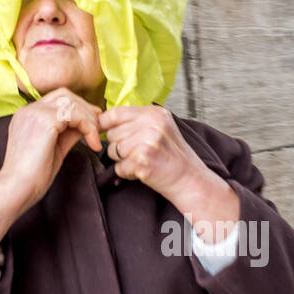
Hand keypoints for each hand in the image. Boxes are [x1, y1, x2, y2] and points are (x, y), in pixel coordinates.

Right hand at [0, 87, 102, 210]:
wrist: (17, 188)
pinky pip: (74, 114)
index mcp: (27, 116)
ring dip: (89, 119)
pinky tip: (92, 143)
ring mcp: (35, 113)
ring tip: (95, 138)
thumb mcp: (55, 148)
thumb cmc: (33, 176)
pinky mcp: (44, 121)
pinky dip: (88, 126)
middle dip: (86, 109)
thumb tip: (87, 125)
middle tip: (99, 126)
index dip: (78, 108)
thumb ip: (69, 133)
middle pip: (65, 95)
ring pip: (71, 102)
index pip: (57, 100)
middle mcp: (29, 110)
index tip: (93, 122)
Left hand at [99, 105, 240, 229]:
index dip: (104, 124)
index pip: (116, 112)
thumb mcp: (161, 129)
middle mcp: (152, 124)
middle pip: (113, 133)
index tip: (102, 133)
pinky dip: (127, 173)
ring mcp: (148, 141)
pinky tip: (143, 172)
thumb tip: (104, 120)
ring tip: (141, 162)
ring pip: (113, 150)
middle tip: (137, 154)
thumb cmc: (174, 158)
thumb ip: (138, 122)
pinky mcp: (143, 160)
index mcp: (155, 113)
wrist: (190, 180)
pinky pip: (119, 167)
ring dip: (122, 161)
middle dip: (118, 146)